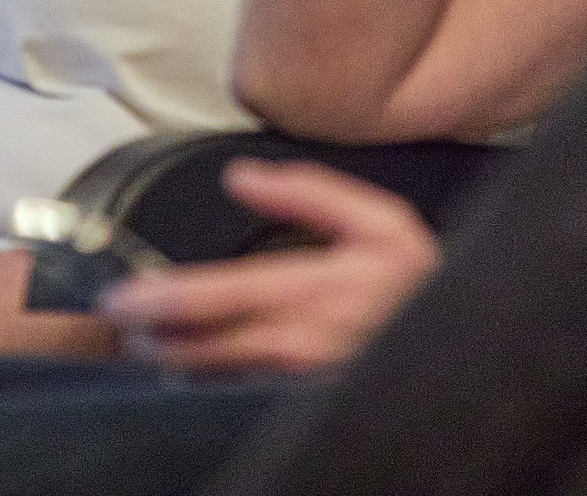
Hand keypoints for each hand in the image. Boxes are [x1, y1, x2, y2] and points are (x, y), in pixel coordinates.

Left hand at [98, 160, 439, 374]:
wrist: (465, 357)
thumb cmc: (422, 296)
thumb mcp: (382, 226)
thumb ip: (309, 194)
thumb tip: (243, 178)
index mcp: (312, 294)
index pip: (215, 299)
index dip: (158, 299)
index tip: (122, 295)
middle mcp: (298, 349)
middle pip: (198, 350)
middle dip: (151, 337)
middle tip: (123, 322)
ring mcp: (296, 387)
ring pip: (211, 380)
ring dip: (174, 360)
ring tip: (149, 340)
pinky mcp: (298, 409)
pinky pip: (237, 399)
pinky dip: (208, 382)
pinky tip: (196, 366)